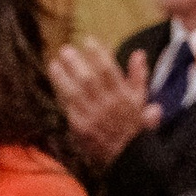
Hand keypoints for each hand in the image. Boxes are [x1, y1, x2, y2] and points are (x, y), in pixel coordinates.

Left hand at [48, 37, 156, 169]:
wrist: (128, 155)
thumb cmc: (134, 124)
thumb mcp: (141, 99)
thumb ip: (139, 75)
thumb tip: (138, 53)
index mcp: (123, 95)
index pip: (109, 70)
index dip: (97, 54)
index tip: (87, 40)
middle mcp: (107, 105)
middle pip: (88, 80)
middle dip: (76, 63)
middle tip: (65, 49)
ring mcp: (92, 117)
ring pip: (75, 94)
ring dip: (62, 78)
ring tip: (53, 63)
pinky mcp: (80, 128)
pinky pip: (69, 109)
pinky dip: (61, 95)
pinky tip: (54, 84)